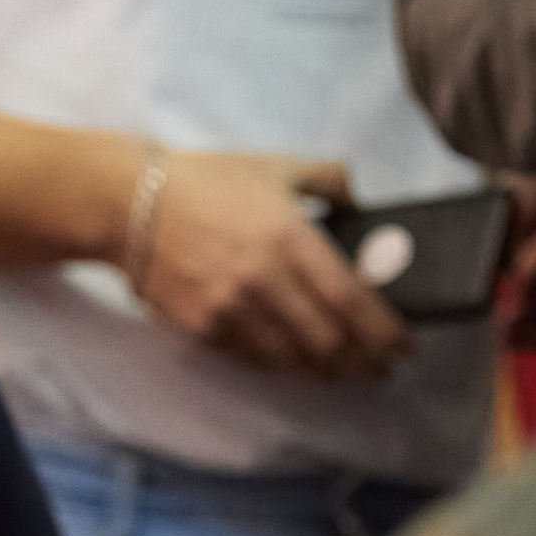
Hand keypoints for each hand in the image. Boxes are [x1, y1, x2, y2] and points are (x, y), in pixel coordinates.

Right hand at [131, 154, 410, 382]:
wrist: (132, 205)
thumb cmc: (207, 181)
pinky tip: (297, 361)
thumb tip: (359, 205)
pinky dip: (282, 363)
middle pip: (328, 343)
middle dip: (362, 362)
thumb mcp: (276, 165)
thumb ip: (328, 179)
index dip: (385, 332)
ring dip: (324, 371)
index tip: (404, 346)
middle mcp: (264, 280)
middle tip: (381, 368)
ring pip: (292, 360)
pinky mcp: (204, 330)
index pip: (351, 299)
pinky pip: (254, 359)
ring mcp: (231, 311)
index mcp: (289, 236)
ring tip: (344, 370)